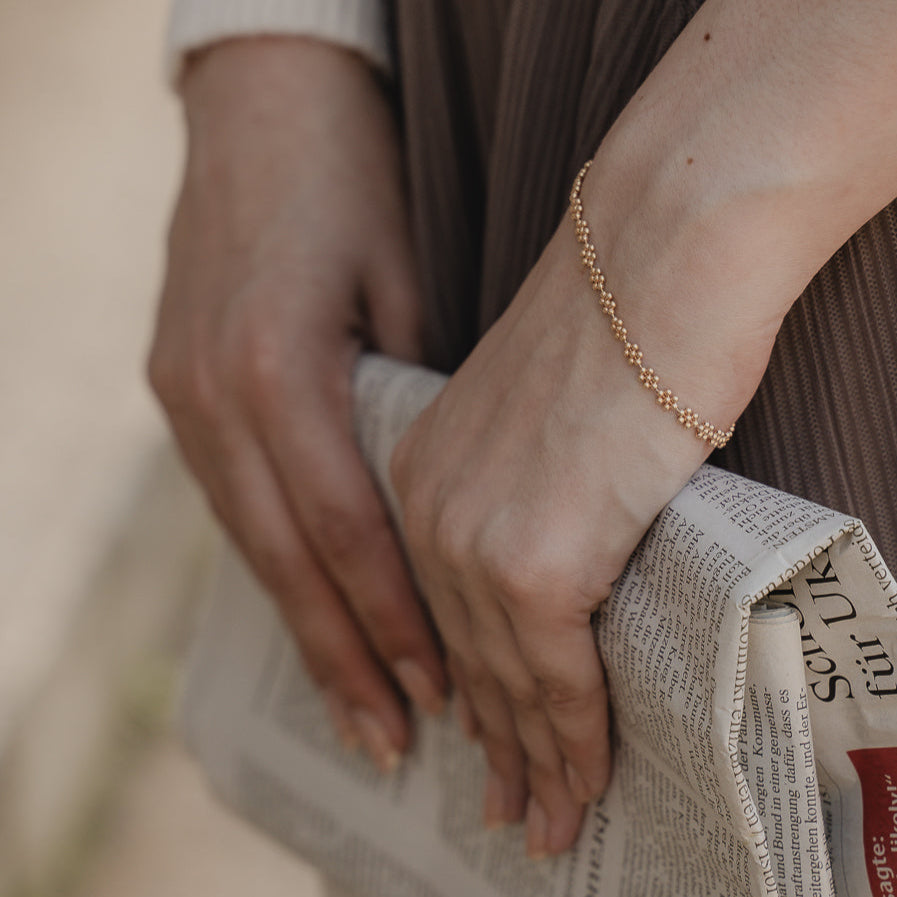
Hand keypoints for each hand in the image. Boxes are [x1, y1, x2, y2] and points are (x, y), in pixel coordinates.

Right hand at [149, 38, 445, 769]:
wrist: (262, 105)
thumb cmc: (350, 180)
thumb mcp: (404, 279)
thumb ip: (410, 397)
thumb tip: (433, 498)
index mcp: (278, 367)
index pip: (345, 530)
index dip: (393, 619)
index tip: (440, 691)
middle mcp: (214, 396)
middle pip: (288, 560)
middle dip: (344, 658)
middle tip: (393, 742)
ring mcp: (184, 398)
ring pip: (254, 545)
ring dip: (307, 629)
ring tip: (357, 706)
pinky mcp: (178, 393)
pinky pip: (236, 505)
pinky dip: (280, 569)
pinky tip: (312, 613)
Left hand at [390, 166, 780, 854]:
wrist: (664, 250)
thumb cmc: (629, 317)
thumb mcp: (552, 420)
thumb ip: (535, 493)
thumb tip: (563, 559)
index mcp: (429, 469)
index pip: (442, 606)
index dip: (470, 686)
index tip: (490, 741)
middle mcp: (434, 507)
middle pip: (468, 658)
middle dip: (497, 745)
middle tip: (516, 809)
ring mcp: (477, 535)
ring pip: (507, 681)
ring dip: (538, 760)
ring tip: (552, 821)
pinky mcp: (536, 557)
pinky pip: (556, 676)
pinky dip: (576, 735)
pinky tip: (585, 777)